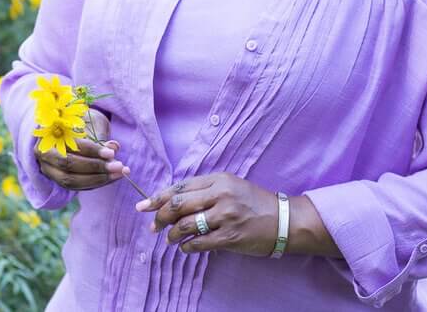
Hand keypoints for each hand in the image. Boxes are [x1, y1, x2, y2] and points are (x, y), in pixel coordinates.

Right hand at [35, 106, 130, 191]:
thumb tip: (114, 147)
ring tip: (119, 173)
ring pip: (71, 181)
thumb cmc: (80, 121)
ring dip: (98, 179)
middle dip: (96, 167)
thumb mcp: (90, 122)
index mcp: (47, 134)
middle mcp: (43, 154)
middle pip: (68, 166)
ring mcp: (48, 169)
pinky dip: (96, 183)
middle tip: (119, 166)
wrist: (68, 127)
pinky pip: (76, 186)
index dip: (92, 151)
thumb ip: (99, 135)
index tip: (111, 153)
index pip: (69, 146)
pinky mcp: (58, 179)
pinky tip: (112, 178)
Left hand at [134, 172, 280, 256]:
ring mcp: (225, 216)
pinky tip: (185, 247)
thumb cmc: (254, 202)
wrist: (283, 220)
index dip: (158, 197)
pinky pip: (199, 243)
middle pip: (178, 205)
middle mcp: (220, 194)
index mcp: (218, 179)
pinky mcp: (230, 236)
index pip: (180, 187)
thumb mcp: (230, 186)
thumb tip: (172, 202)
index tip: (143, 206)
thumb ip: (205, 190)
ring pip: (185, 225)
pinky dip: (187, 246)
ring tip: (169, 238)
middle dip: (159, 216)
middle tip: (153, 226)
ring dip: (171, 234)